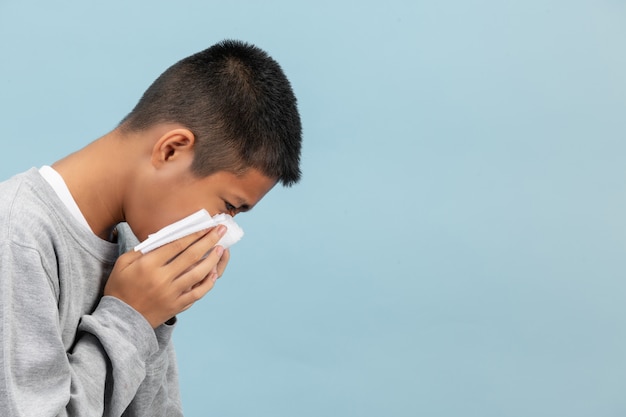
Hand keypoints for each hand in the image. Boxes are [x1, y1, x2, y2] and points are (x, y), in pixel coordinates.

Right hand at [104, 225, 230, 327]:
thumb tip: (164, 238)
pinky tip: (214, 273)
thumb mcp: (122, 264)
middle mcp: (162, 278)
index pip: (177, 245)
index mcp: (148, 265)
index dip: (194, 234)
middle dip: (209, 240)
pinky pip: (197, 293)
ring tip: (221, 248)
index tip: (206, 225)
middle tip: (221, 230)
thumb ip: (141, 250)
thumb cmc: (120, 288)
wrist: (119, 320)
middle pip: (191, 256)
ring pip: (198, 274)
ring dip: (212, 260)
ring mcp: (171, 293)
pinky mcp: (176, 306)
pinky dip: (208, 283)